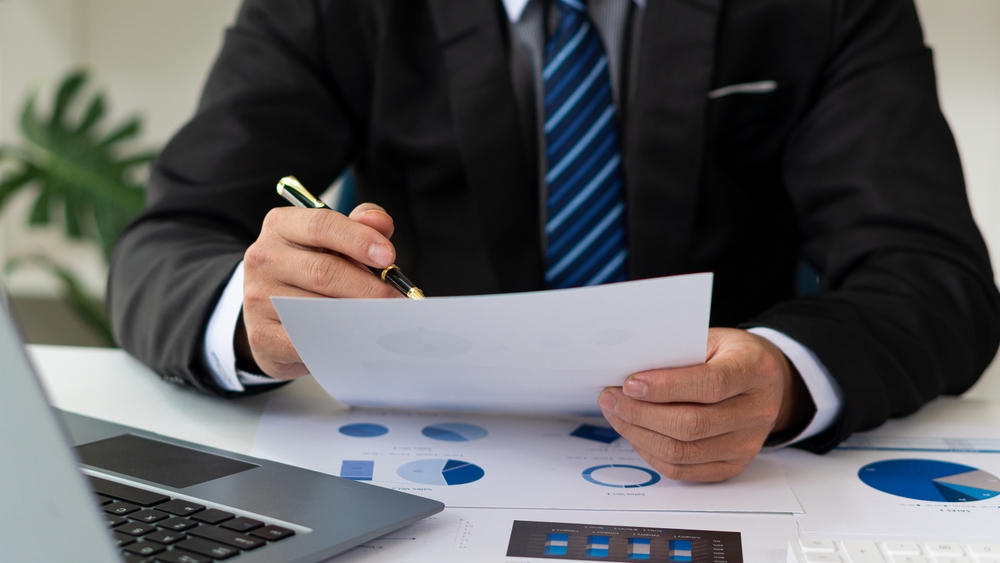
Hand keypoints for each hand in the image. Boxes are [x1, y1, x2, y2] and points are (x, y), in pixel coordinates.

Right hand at [238, 203, 402, 378]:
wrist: (273, 314)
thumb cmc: (312, 271)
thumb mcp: (333, 241)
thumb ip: (359, 226)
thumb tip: (381, 223)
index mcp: (281, 226)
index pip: (321, 226)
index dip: (358, 239)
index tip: (388, 256)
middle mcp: (263, 258)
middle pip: (324, 271)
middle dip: (368, 287)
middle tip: (396, 299)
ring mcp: (258, 297)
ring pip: (318, 308)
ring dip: (357, 315)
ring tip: (383, 319)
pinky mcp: (262, 334)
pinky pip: (307, 340)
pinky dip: (337, 341)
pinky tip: (359, 339)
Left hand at [598, 327, 812, 481]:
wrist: (764, 381)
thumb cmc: (729, 355)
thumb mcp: (710, 338)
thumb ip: (677, 353)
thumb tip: (627, 370)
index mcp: (755, 369)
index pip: (710, 384)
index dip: (666, 387)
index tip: (630, 384)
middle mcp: (758, 410)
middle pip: (692, 424)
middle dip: (641, 413)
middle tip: (611, 398)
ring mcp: (747, 443)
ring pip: (683, 451)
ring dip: (639, 434)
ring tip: (616, 414)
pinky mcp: (733, 465)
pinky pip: (683, 469)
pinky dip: (651, 453)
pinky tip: (634, 433)